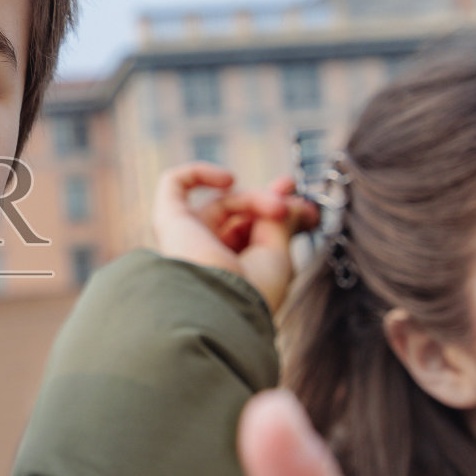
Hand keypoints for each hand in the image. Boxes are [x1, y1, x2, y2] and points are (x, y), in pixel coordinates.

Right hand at [149, 163, 316, 310]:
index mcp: (230, 270)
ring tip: (275, 209)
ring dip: (254, 198)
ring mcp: (185, 237)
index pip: (250, 231)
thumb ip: (283, 221)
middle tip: (292, 198)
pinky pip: (174, 183)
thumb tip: (294, 200)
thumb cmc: (252, 291)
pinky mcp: (168, 221)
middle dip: (268, 200)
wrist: (220, 303)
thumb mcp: (279, 253)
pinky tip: (228, 179)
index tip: (307, 208)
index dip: (276, 212)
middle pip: (237, 214)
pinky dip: (200, 172)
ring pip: (223, 202)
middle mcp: (205, 255)